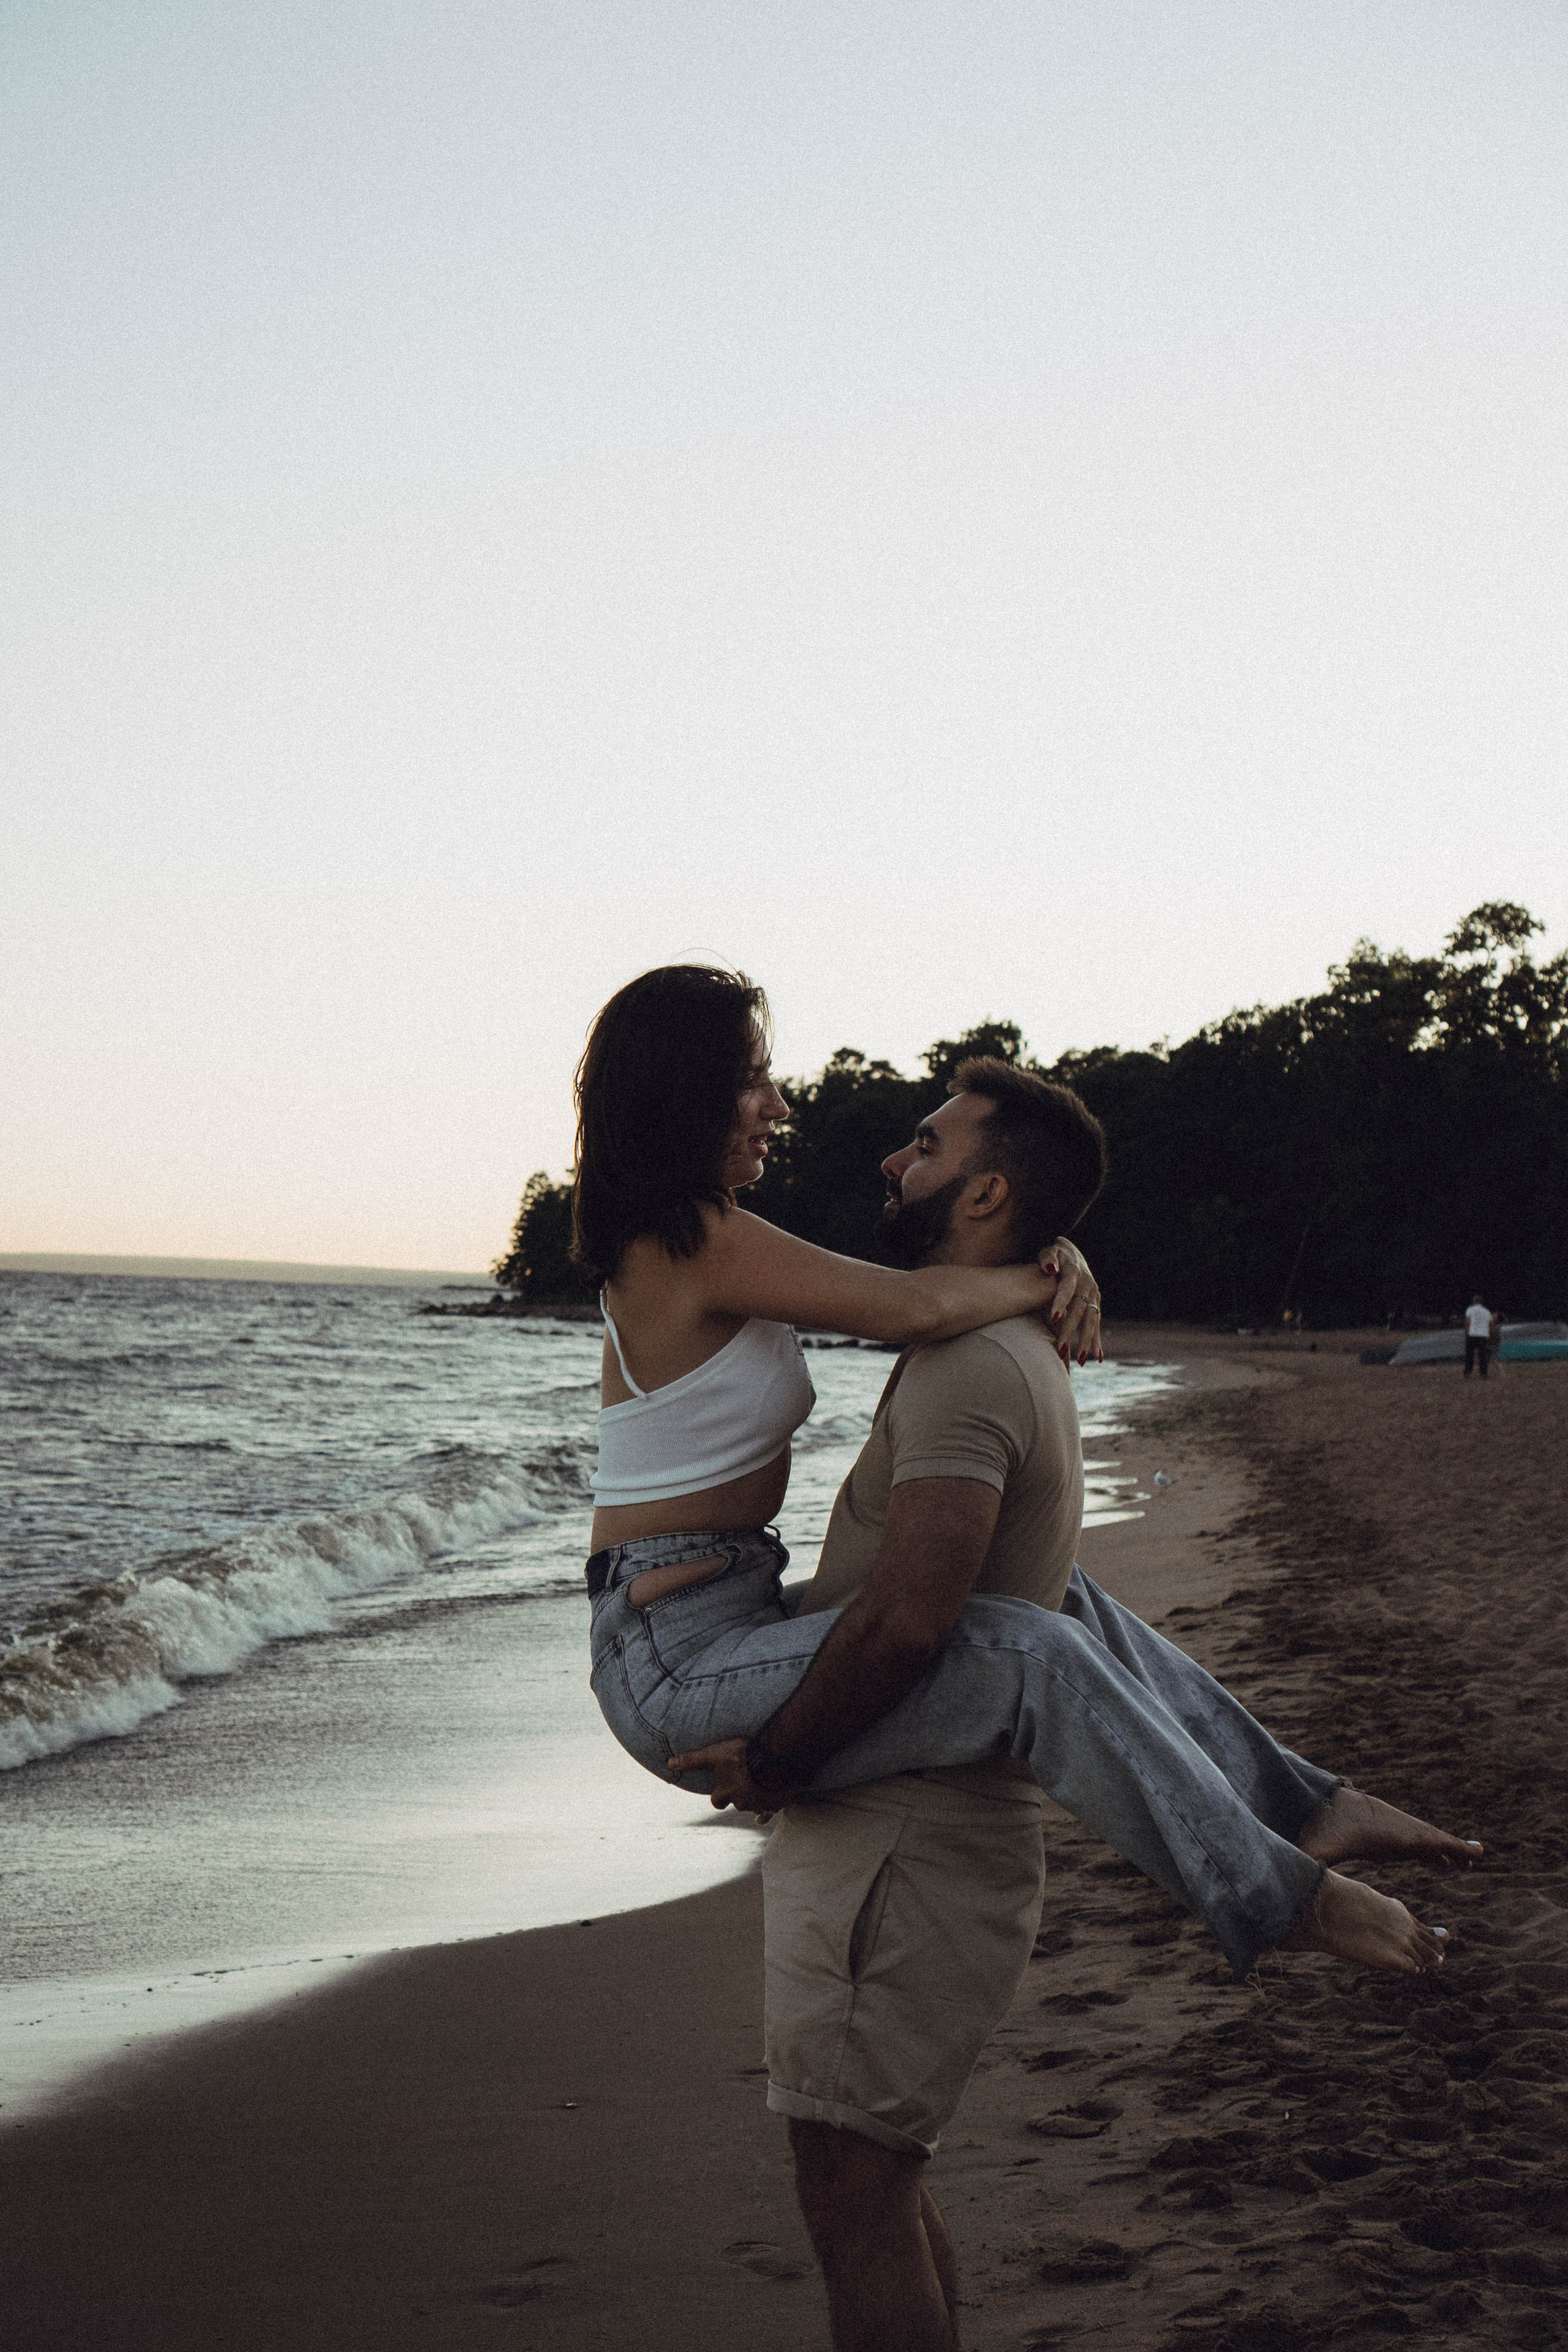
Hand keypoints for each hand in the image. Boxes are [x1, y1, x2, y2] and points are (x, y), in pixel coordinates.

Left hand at [667, 1736, 793, 1814]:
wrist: (773, 1759)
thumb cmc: (742, 1755)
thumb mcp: (715, 1753)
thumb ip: (693, 1760)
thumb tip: (669, 1763)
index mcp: (726, 1792)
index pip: (717, 1801)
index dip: (719, 1796)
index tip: (722, 1790)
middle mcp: (741, 1802)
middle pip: (737, 1803)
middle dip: (739, 1795)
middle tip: (744, 1782)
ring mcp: (759, 1804)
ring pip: (754, 1805)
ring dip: (756, 1797)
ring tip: (761, 1783)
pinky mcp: (775, 1803)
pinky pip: (771, 1810)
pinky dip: (770, 1807)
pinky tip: (773, 1802)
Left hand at [1037, 1237, 1102, 1367]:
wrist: (1072, 1252)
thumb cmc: (1054, 1254)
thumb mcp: (1049, 1250)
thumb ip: (1047, 1258)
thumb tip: (1050, 1269)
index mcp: (1074, 1272)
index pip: (1067, 1289)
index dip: (1061, 1302)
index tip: (1053, 1318)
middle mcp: (1088, 1285)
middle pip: (1080, 1310)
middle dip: (1071, 1331)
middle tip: (1061, 1350)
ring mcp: (1094, 1295)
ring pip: (1091, 1320)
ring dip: (1086, 1341)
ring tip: (1080, 1361)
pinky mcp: (1096, 1304)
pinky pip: (1097, 1324)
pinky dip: (1097, 1340)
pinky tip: (1097, 1358)